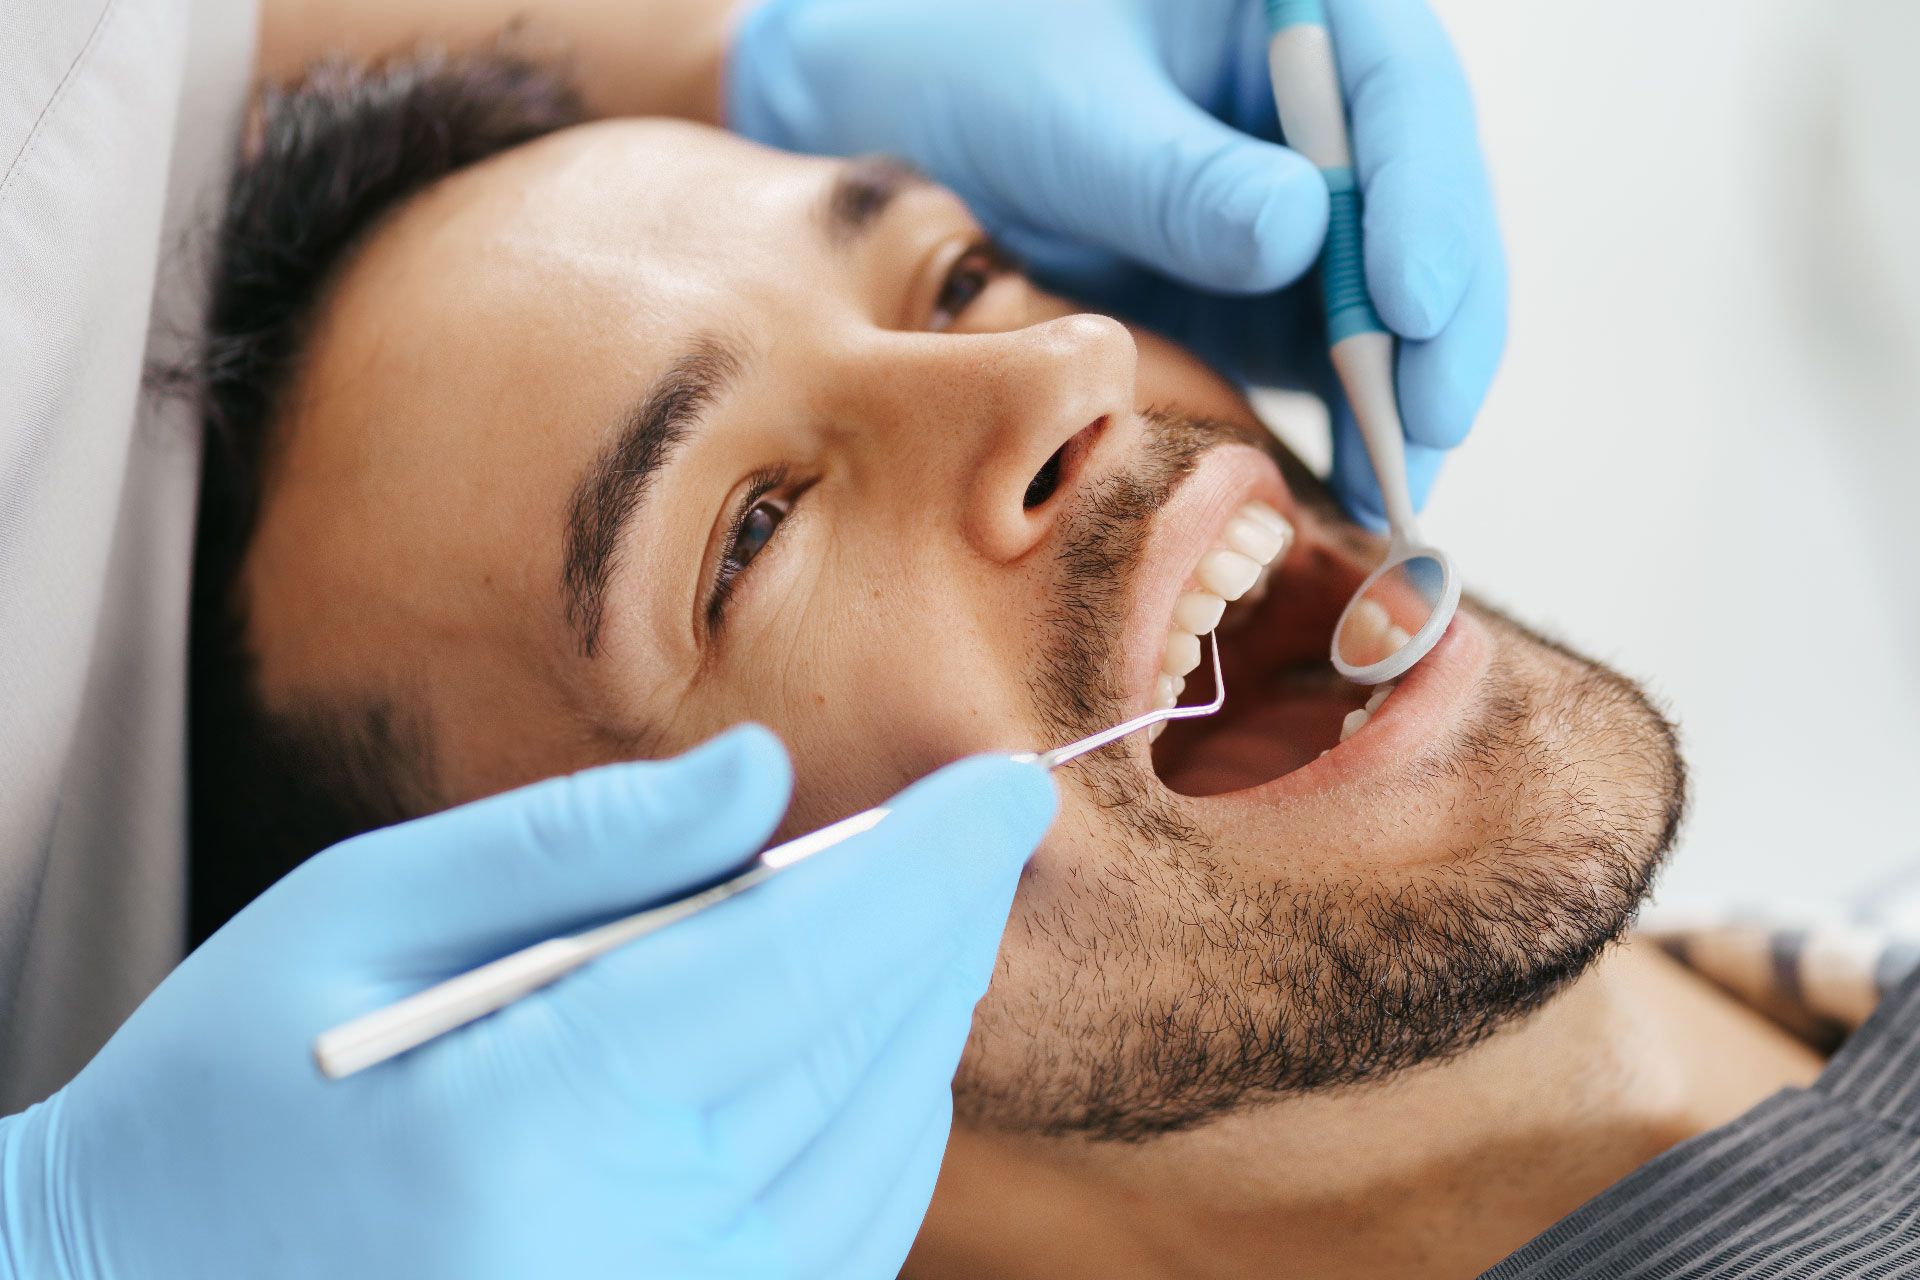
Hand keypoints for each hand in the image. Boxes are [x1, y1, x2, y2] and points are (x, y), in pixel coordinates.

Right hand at [0, 727, 1055, 1278]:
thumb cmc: (234, 1082)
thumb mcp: (366, 909)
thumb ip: (582, 840)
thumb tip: (768, 779)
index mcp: (534, 1120)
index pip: (804, 966)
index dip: (930, 864)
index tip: (1008, 788)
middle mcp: (629, 1251)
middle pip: (862, 1054)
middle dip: (943, 923)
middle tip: (978, 826)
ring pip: (881, 1151)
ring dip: (924, 1015)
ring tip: (927, 914)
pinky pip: (846, 1236)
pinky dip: (885, 1122)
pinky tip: (869, 1042)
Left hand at [729, 0, 1505, 524]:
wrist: (890, 124)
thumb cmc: (968, 69)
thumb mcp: (1060, 117)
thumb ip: (1172, 177)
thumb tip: (1302, 232)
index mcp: (1290, 3)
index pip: (1398, 85)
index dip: (1424, 194)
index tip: (1407, 298)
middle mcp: (1319, 99)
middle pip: (1426, 199)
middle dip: (1441, 316)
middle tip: (1426, 421)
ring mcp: (1305, 196)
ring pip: (1401, 290)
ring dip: (1409, 388)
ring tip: (1398, 485)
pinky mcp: (1276, 284)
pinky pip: (1340, 351)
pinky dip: (1357, 418)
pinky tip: (1361, 484)